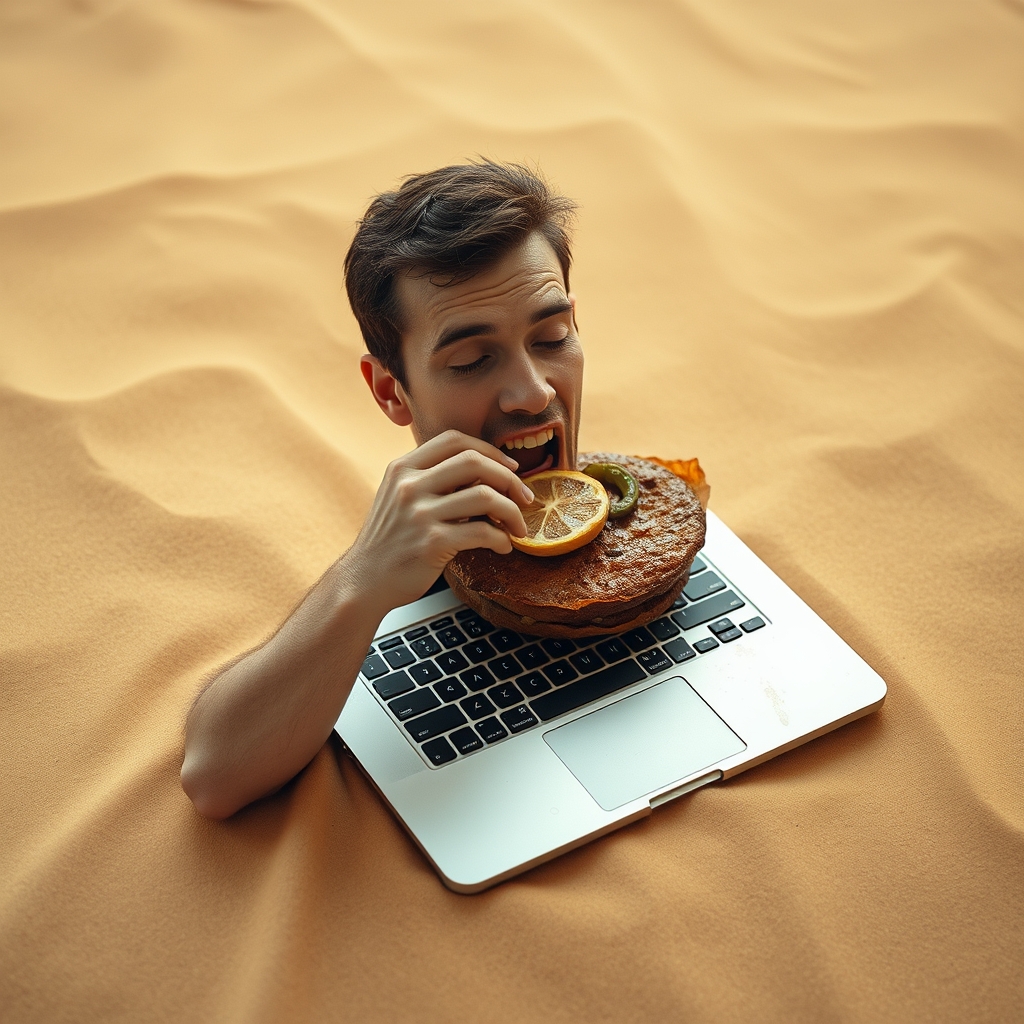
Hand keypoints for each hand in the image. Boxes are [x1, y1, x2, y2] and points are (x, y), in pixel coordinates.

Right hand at [344, 429, 534, 611]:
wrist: (364, 581)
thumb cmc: (391, 541)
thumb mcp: (400, 497)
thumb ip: (433, 479)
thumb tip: (485, 471)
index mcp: (403, 468)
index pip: (455, 439)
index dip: (489, 449)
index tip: (510, 467)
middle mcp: (409, 485)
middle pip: (475, 461)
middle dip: (509, 478)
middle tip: (525, 497)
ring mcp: (420, 513)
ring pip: (485, 496)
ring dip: (512, 512)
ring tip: (518, 527)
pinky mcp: (432, 543)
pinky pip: (482, 532)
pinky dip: (501, 539)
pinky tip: (503, 546)